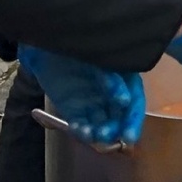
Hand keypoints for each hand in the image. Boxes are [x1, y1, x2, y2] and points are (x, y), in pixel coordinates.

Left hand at [17, 46, 145, 147]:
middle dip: (116, 129)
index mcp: (123, 77)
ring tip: (88, 134)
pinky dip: (82, 131)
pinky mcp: (76, 111)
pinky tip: (77, 128)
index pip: (135, 101)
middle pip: (120, 117)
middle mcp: (112, 94)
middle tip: (106, 137)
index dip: (133, 119)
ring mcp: (94, 103)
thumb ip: (112, 77)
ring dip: (99, 134)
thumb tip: (125, 99)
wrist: (46, 45)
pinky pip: (84, 125)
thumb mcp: (98, 57)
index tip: (129, 135)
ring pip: (103, 125)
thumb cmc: (77, 44)